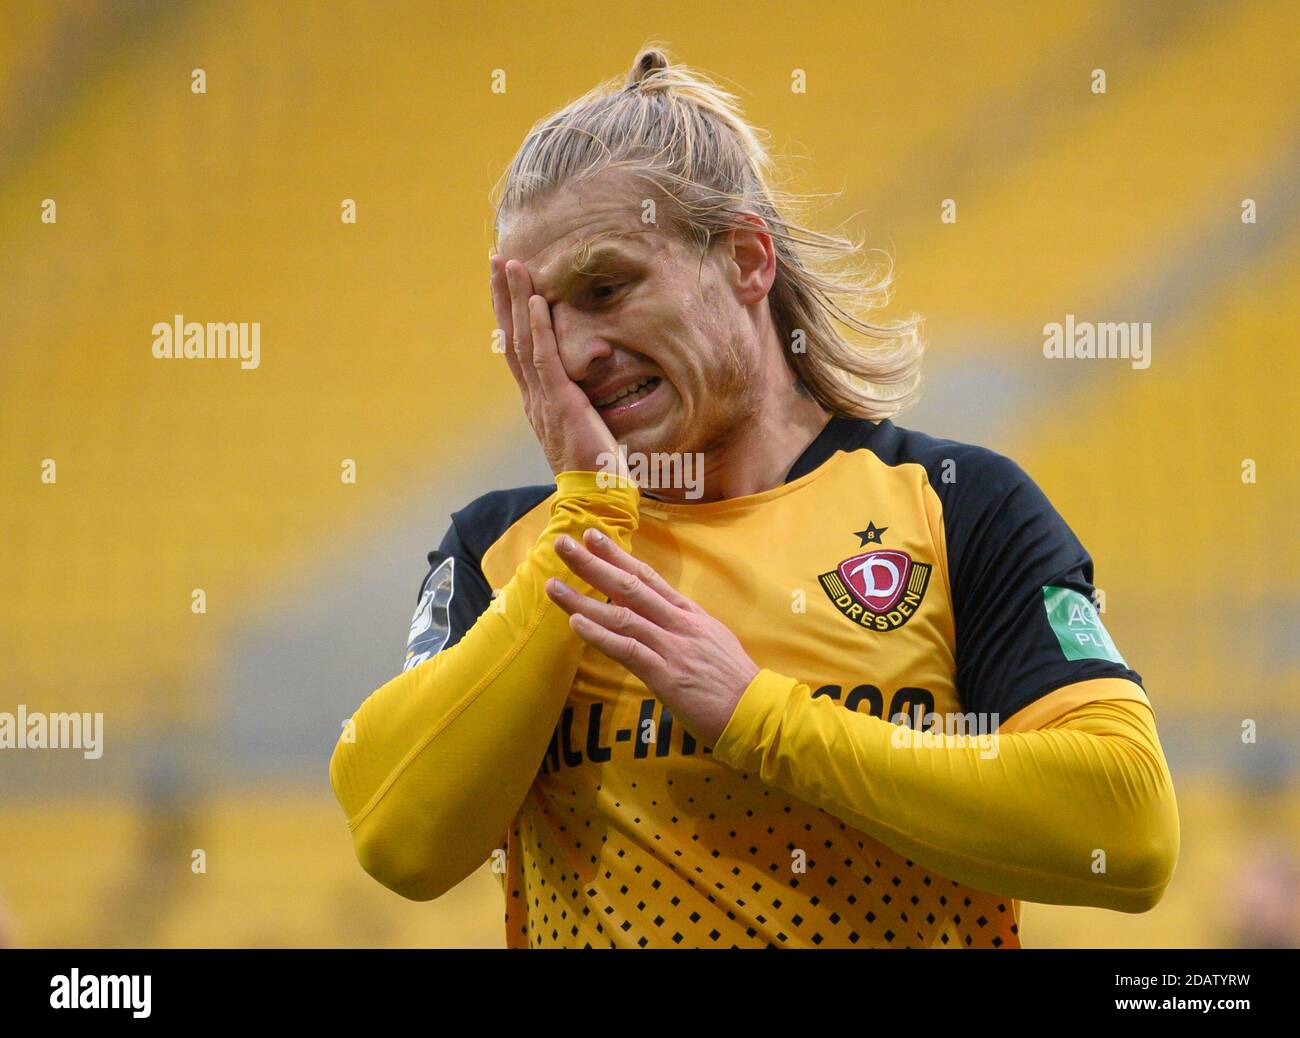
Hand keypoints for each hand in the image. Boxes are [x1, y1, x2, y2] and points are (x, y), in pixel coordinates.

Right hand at [490, 255, 619, 476]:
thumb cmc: (596, 466)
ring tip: (512, 266)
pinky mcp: (560, 402)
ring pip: (523, 340)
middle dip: (504, 297)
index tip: (506, 286)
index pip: (518, 350)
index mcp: (537, 401)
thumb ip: (579, 404)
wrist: (594, 495)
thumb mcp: (584, 427)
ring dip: (517, 300)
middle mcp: (532, 396)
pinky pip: (545, 358)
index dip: (510, 316)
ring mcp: (543, 398)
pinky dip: (539, 328)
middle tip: (497, 261)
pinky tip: (537, 301)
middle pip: (511, 337)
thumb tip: (589, 388)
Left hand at [544, 527, 759, 745]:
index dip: (618, 555)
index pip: (647, 577)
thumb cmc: (734, 680)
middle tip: (564, 543)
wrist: (757, 710)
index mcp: (688, 614)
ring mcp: (671, 646)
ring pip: (621, 614)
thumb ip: (684, 627)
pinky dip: (600, 636)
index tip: (594, 537)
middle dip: (593, 563)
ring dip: (582, 599)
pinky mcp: (665, 674)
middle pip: (629, 586)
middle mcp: (677, 623)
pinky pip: (628, 650)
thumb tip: (662, 618)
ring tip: (553, 585)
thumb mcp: (711, 641)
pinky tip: (576, 624)